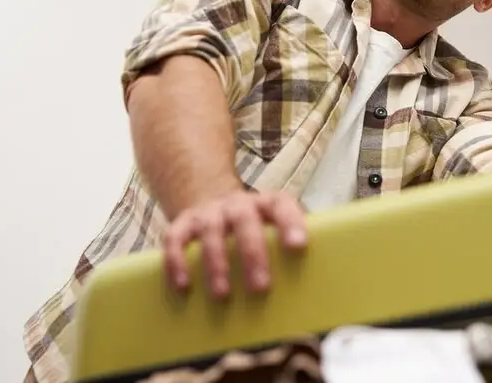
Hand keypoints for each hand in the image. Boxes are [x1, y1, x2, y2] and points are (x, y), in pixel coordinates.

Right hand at [161, 190, 308, 297]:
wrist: (209, 198)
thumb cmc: (252, 226)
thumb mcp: (272, 226)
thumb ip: (289, 243)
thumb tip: (316, 279)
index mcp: (265, 204)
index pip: (281, 205)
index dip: (291, 223)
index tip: (299, 246)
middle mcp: (236, 204)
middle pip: (244, 220)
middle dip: (252, 253)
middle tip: (261, 287)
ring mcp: (208, 213)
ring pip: (210, 231)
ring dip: (216, 262)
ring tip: (223, 294)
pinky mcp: (182, 223)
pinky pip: (175, 239)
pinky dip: (177, 262)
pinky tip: (183, 286)